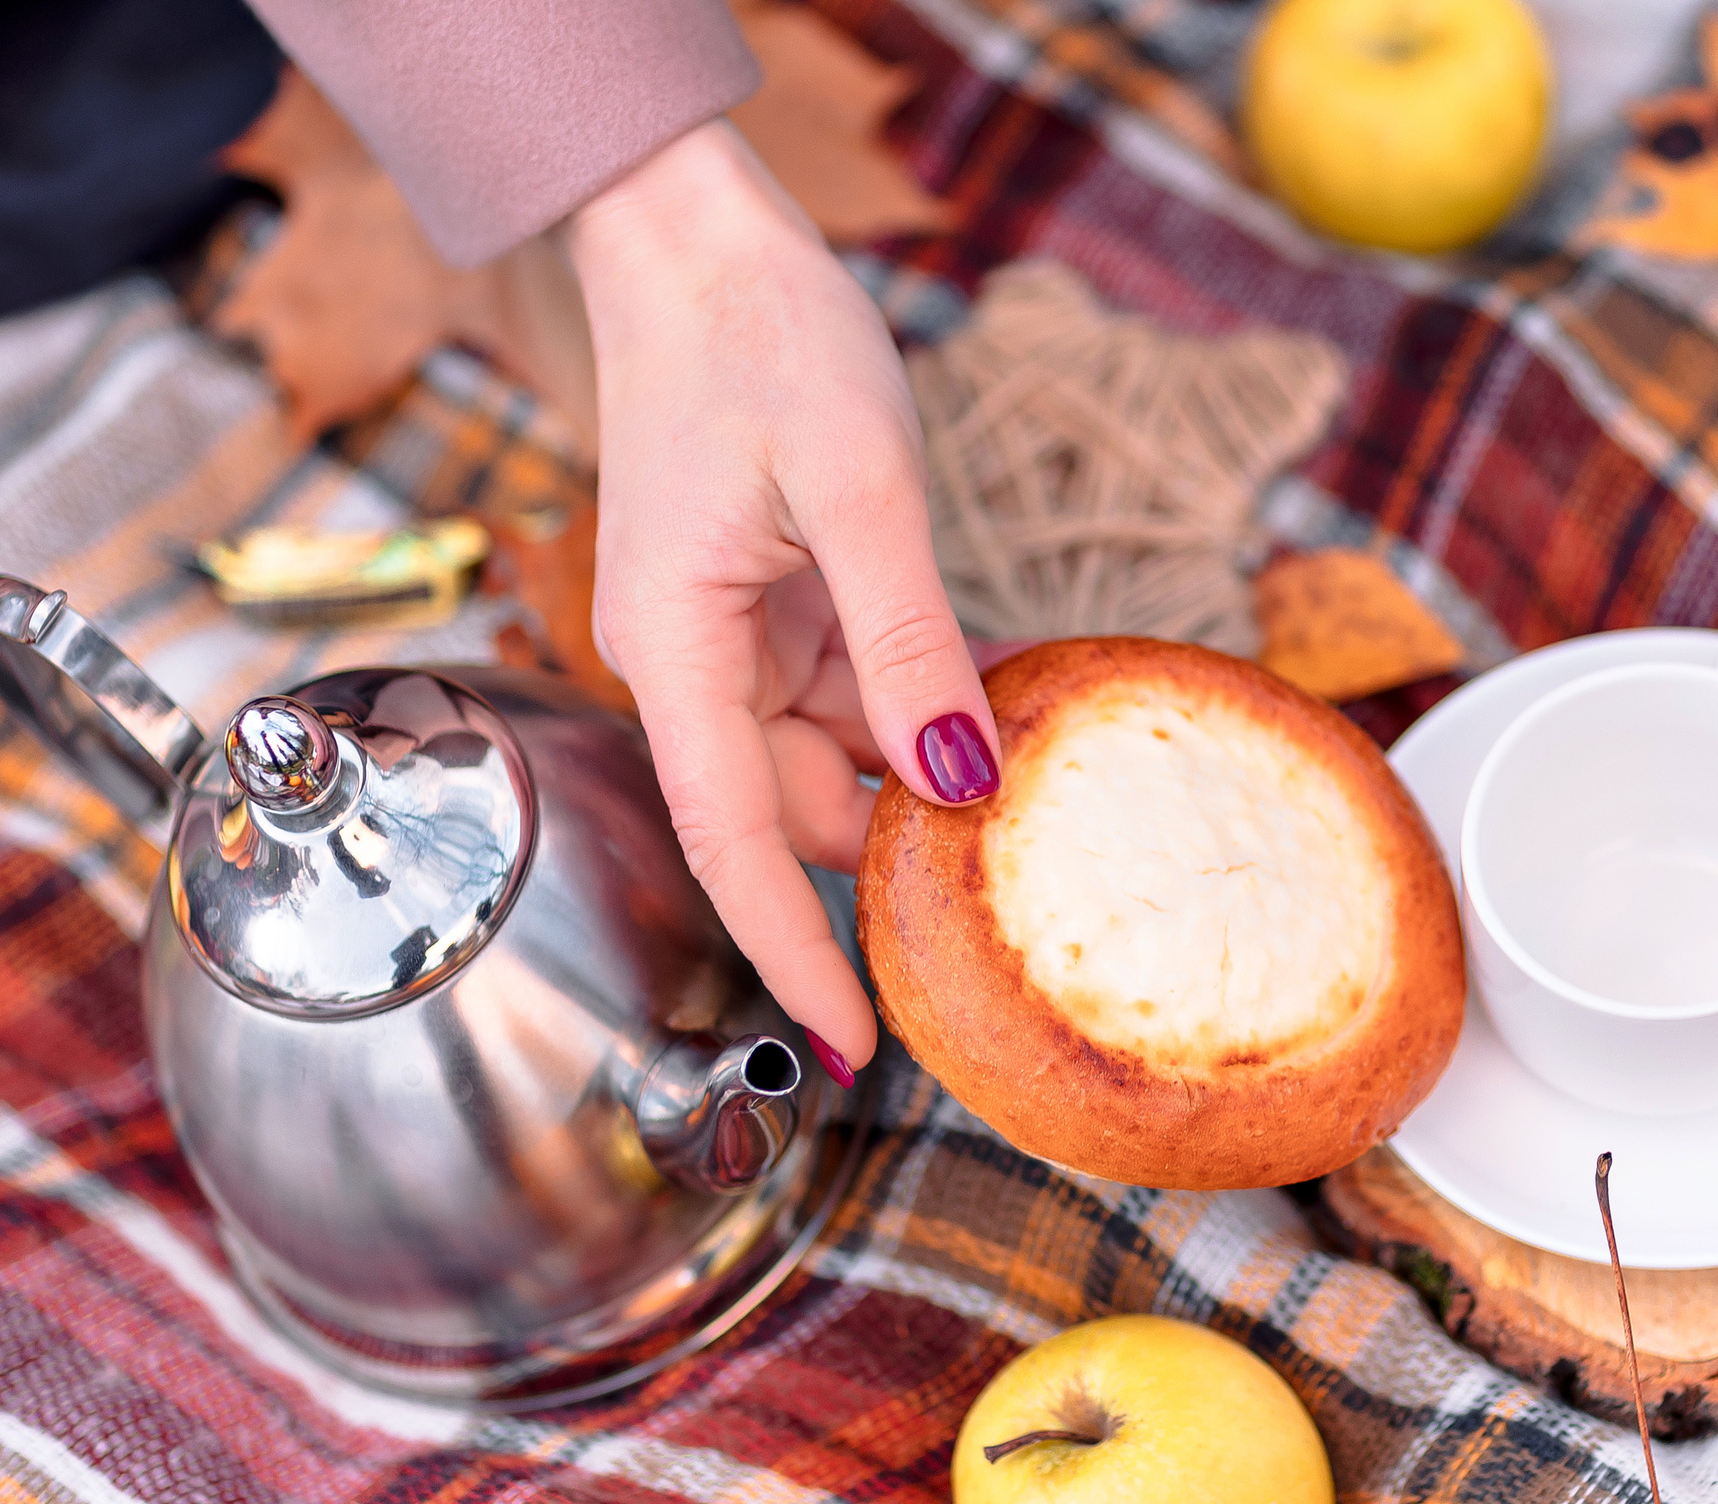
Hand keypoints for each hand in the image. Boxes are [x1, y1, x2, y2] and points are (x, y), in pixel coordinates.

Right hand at [566, 118, 998, 1081]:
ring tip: (1041, 769)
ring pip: (836, 751)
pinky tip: (1012, 688)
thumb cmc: (756, 338)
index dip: (789, 954)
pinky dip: (927, 697)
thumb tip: (959, 783)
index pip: (732, 843)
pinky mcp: (774, 600)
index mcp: (676, 650)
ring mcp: (732, 632)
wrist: (697, 238)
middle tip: (1024, 876)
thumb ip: (909, 643)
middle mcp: (692, 661)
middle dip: (896, 846)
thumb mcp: (858, 488)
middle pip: (796, 807)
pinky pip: (857, 683)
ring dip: (927, 764)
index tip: (851, 1051)